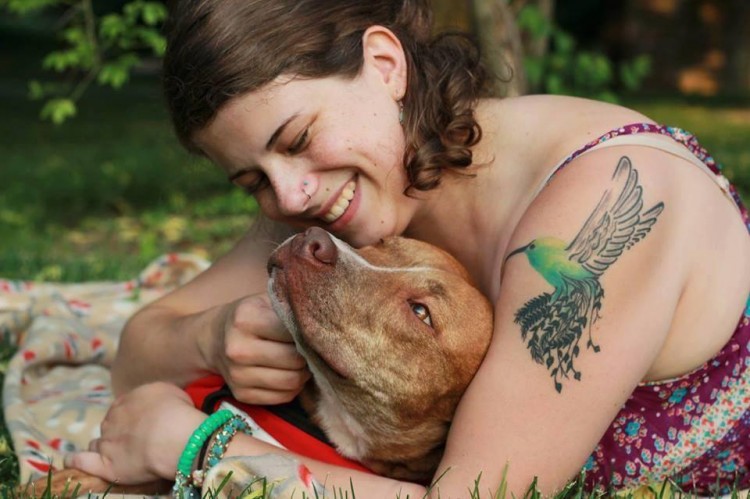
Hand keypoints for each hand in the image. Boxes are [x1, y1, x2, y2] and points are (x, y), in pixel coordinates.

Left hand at [65, 382, 206, 483]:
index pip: (122, 407)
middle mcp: (113, 419)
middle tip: (135, 438)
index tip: (141, 421)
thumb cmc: (177, 411)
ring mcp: (107, 442)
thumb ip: (156, 396)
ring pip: (96, 442)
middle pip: (109, 424)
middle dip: (118, 430)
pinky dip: (76, 460)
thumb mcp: (169, 391)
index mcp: (128, 400)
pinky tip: (72, 460)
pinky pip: (83, 461)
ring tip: (112, 452)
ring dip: (102, 445)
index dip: (130, 415)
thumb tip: (155, 403)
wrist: (174, 436)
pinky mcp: (105, 465)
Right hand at [204, 293, 309, 403]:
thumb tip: (323, 324)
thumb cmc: (252, 316)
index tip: (312, 331)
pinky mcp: (242, 395)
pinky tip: (289, 373)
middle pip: (294, 359)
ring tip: (302, 361)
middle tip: (311, 348)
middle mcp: (238, 349)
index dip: (308, 332)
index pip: (293, 332)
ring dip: (304, 373)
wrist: (216, 339)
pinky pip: (283, 396)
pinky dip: (293, 387)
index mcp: (245, 319)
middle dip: (309, 355)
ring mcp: (238, 375)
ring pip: (291, 381)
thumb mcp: (267, 301)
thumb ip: (292, 308)